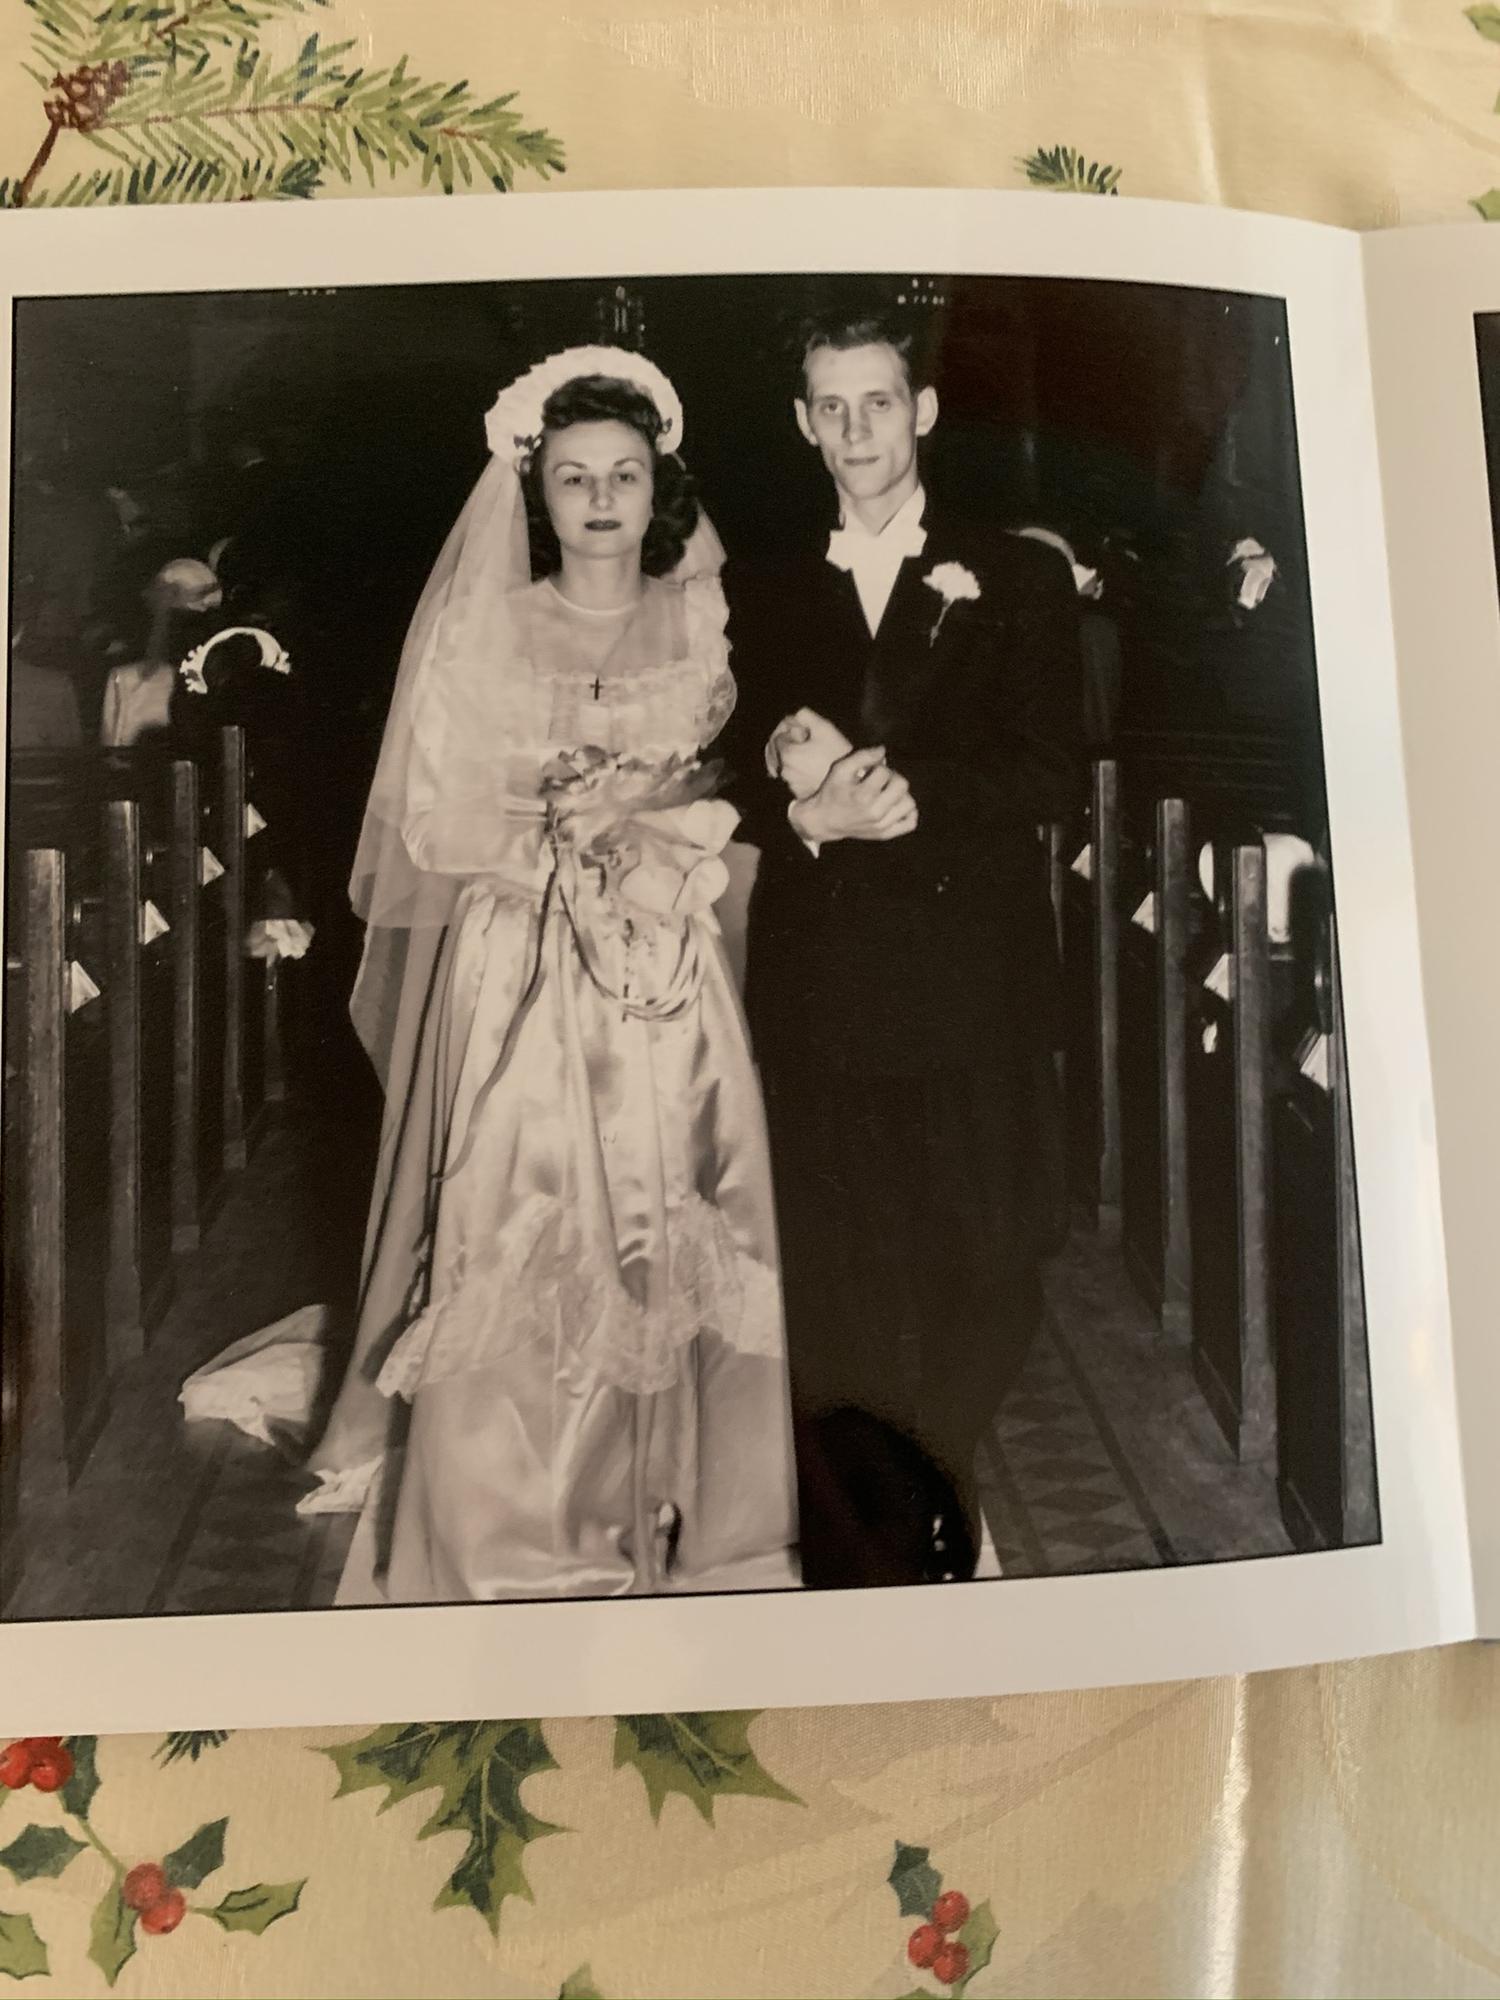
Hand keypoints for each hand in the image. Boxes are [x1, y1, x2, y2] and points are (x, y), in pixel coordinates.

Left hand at [766, 708, 853, 799]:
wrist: (852, 781)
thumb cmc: (838, 753)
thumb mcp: (823, 728)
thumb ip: (805, 715)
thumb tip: (795, 716)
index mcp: (787, 753)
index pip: (776, 737)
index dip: (787, 729)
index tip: (802, 729)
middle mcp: (784, 771)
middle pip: (777, 752)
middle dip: (787, 744)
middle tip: (804, 740)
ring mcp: (790, 784)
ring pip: (785, 765)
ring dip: (793, 757)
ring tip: (812, 753)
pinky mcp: (798, 794)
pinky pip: (793, 778)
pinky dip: (798, 770)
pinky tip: (813, 766)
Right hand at [791, 748, 918, 844]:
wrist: (824, 820)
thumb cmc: (832, 792)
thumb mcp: (840, 769)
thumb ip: (862, 756)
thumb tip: (883, 750)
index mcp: (863, 796)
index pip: (884, 772)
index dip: (877, 767)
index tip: (869, 771)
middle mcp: (875, 813)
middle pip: (902, 785)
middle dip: (892, 777)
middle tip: (880, 780)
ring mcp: (882, 826)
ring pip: (909, 803)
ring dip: (901, 794)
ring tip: (887, 793)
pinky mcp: (885, 834)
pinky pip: (910, 823)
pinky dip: (908, 813)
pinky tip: (895, 806)